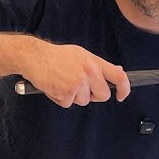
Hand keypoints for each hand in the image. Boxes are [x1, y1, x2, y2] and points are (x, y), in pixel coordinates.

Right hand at [12, 40, 130, 106]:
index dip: (124, 88)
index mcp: (94, 61)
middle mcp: (89, 72)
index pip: (118, 76)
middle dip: (93, 95)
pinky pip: (68, 104)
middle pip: (103, 95)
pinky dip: (61, 99)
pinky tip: (55, 87)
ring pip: (84, 101)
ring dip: (74, 96)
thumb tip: (117, 72)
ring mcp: (78, 83)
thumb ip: (98, 65)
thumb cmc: (56, 56)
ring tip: (63, 82)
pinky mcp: (66, 93)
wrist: (34, 57)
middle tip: (79, 87)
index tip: (121, 95)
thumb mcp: (81, 54)